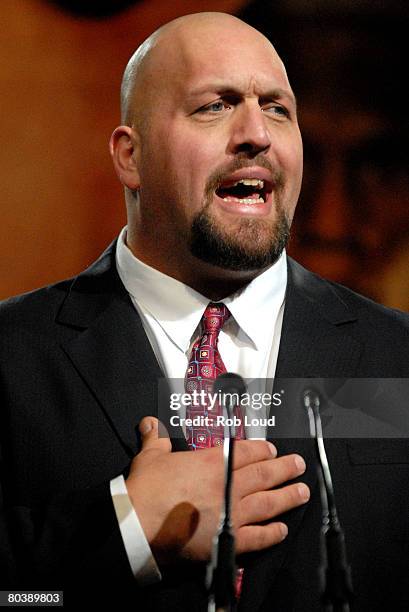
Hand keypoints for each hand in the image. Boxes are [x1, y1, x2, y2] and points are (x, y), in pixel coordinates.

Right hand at [125, 417, 308, 564]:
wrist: (137, 524)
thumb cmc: (145, 491)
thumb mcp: (150, 457)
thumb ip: (155, 439)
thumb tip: (150, 424)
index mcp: (211, 463)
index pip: (246, 452)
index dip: (262, 449)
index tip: (271, 449)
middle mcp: (226, 486)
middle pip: (264, 474)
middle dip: (284, 469)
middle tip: (298, 465)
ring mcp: (230, 513)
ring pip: (267, 503)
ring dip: (287, 497)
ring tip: (301, 492)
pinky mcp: (226, 540)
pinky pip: (256, 537)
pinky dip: (271, 534)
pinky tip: (281, 530)